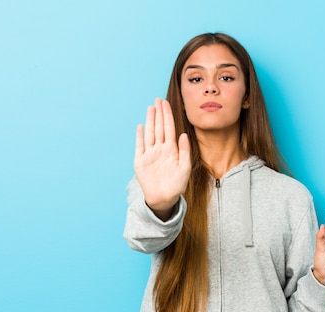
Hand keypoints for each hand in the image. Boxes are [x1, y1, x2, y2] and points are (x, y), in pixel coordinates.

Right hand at [134, 98, 190, 219]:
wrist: (164, 199)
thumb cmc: (177, 185)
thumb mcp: (185, 168)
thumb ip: (184, 151)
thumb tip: (183, 135)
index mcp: (171, 150)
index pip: (169, 128)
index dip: (168, 116)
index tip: (166, 103)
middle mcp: (160, 149)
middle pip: (159, 127)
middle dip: (159, 113)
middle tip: (158, 100)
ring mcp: (150, 154)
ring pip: (150, 133)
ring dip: (150, 121)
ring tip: (151, 108)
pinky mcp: (140, 161)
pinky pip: (139, 146)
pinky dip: (139, 136)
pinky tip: (140, 126)